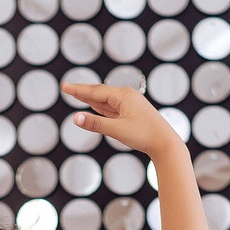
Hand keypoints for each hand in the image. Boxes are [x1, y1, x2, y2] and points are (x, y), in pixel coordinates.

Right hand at [62, 83, 183, 159]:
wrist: (165, 143)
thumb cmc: (144, 136)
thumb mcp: (117, 130)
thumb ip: (95, 124)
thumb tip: (76, 118)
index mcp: (123, 95)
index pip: (95, 91)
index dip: (78, 90)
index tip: (65, 86)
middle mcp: (127, 96)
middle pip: (100, 93)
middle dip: (83, 92)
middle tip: (67, 88)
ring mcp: (130, 104)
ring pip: (106, 100)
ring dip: (91, 98)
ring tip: (78, 94)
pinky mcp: (132, 113)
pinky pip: (112, 108)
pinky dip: (101, 106)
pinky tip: (96, 105)